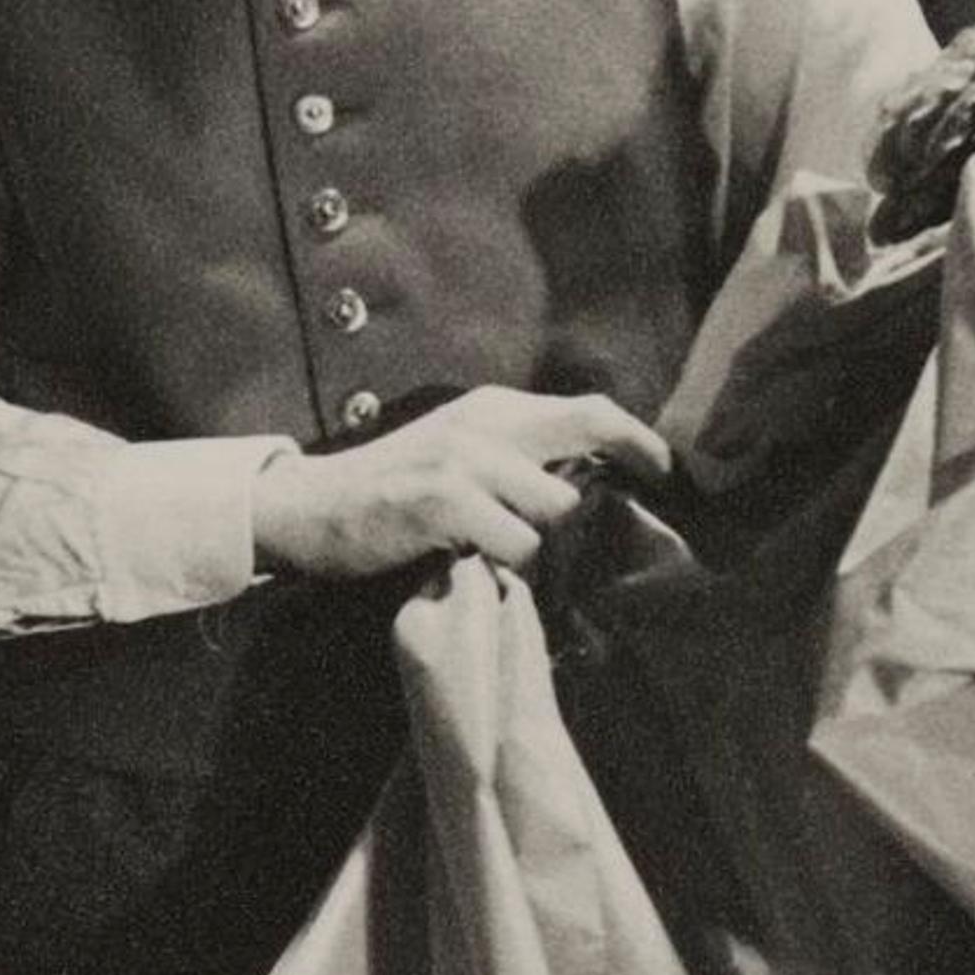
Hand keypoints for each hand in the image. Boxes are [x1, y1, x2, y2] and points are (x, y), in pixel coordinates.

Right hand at [250, 387, 670, 584]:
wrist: (310, 507)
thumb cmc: (389, 491)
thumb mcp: (456, 457)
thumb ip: (512, 461)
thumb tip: (581, 487)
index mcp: (492, 410)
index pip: (588, 410)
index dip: (636, 439)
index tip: (664, 470)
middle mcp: (484, 423)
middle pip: (585, 440)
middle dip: (608, 490)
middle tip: (616, 528)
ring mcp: (464, 459)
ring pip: (554, 506)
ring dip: (544, 541)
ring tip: (510, 555)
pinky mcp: (443, 500)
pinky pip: (515, 542)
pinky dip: (508, 563)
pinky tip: (478, 565)